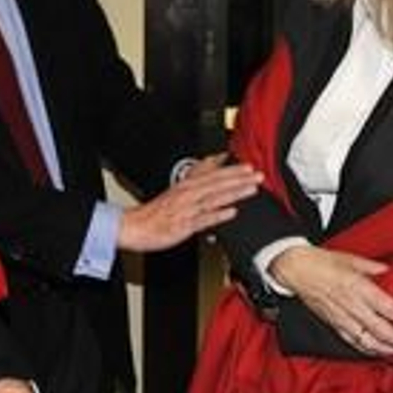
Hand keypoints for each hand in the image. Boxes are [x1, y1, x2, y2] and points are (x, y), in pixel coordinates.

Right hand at [117, 154, 260, 252]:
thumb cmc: (156, 212)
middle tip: (257, 175)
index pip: (211, 174)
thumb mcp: (177, 189)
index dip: (230, 168)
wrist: (135, 227)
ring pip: (214, 198)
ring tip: (251, 189)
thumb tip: (215, 164)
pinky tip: (231, 212)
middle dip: (238, 178)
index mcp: (186, 186)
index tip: (247, 165)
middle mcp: (188, 194)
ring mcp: (187, 209)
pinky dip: (217, 215)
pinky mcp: (184, 225)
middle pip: (217, 183)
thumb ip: (197, 177)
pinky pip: (203, 219)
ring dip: (234, 192)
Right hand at [270, 244, 392, 355]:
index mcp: (359, 288)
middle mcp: (353, 307)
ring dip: (391, 350)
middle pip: (384, 331)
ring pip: (370, 341)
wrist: (295, 270)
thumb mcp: (349, 258)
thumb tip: (387, 270)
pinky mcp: (334, 325)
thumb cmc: (321, 262)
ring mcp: (343, 319)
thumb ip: (370, 267)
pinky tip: (381, 352)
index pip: (391, 309)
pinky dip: (370, 350)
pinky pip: (355, 343)